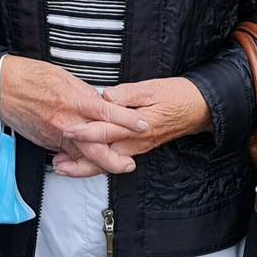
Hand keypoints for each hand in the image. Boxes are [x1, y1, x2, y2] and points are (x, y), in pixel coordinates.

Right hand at [0, 57, 149, 158]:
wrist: (1, 85)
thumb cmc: (30, 75)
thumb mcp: (64, 78)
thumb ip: (84, 94)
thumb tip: (100, 102)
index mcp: (74, 100)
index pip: (108, 113)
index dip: (127, 121)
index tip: (143, 125)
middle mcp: (67, 121)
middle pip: (97, 148)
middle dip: (116, 160)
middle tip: (129, 163)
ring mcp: (55, 135)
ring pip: (82, 157)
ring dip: (98, 164)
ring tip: (113, 165)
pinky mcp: (45, 142)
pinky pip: (66, 155)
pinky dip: (77, 160)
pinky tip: (87, 162)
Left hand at [64, 77, 210, 164]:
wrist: (200, 108)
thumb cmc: (176, 95)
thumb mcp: (151, 88)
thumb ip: (126, 94)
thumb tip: (104, 96)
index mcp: (137, 126)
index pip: (106, 131)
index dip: (84, 132)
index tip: (65, 130)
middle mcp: (136, 142)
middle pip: (103, 157)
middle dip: (79, 162)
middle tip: (56, 164)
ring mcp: (138, 148)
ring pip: (108, 163)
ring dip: (85, 167)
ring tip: (63, 168)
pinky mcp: (139, 148)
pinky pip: (115, 159)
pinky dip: (98, 163)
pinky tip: (83, 160)